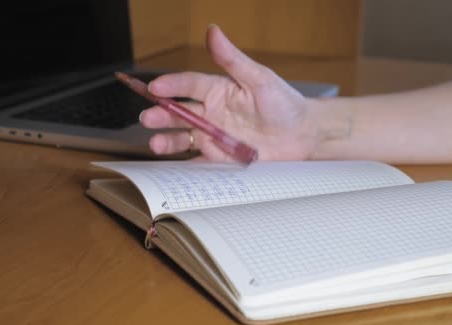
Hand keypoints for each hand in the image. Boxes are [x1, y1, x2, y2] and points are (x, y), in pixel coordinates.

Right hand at [139, 25, 319, 160]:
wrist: (304, 135)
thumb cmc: (284, 103)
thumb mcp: (259, 78)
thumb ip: (232, 59)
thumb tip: (212, 30)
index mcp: (218, 91)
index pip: (189, 84)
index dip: (171, 85)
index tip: (155, 87)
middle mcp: (212, 113)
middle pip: (180, 112)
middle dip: (161, 115)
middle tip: (147, 118)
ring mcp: (215, 136)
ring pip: (184, 137)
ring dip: (168, 139)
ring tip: (155, 143)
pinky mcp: (222, 158)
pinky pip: (199, 162)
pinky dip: (185, 166)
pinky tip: (173, 166)